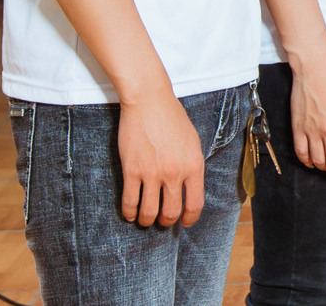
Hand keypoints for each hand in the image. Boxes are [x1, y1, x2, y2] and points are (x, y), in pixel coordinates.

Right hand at [116, 91, 205, 226]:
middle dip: (167, 221)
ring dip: (147, 220)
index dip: (190, 219)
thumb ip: (192, 165)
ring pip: (149, 213)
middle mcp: (175, 172)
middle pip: (171, 212)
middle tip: (162, 221)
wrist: (150, 102)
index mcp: (194, 165)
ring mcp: (152, 173)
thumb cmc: (173, 119)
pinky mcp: (132, 171)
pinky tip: (130, 213)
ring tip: (145, 219)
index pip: (195, 203)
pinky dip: (129, 212)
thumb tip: (189, 188)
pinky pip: (129, 202)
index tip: (186, 222)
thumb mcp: (193, 142)